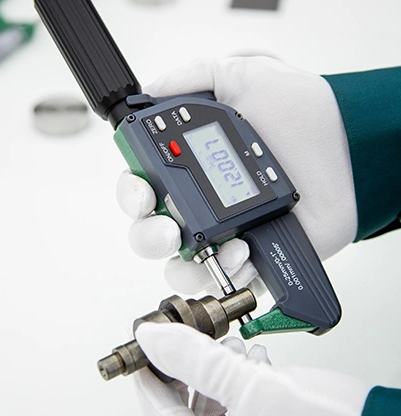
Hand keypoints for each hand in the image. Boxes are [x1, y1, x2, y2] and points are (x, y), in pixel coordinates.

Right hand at [117, 56, 356, 294]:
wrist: (347, 149)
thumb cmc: (301, 116)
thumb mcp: (245, 77)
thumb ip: (196, 76)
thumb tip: (153, 87)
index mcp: (188, 168)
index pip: (141, 188)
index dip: (131, 194)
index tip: (142, 191)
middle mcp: (199, 204)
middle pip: (150, 233)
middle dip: (148, 236)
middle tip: (167, 227)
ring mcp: (224, 233)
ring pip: (179, 267)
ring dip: (180, 265)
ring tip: (202, 245)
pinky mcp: (253, 255)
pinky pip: (224, 278)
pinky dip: (224, 271)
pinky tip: (241, 248)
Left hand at [134, 322, 370, 415]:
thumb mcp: (251, 387)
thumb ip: (198, 360)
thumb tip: (156, 338)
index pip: (159, 415)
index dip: (147, 377)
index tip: (143, 349)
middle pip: (182, 407)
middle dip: (185, 369)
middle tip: (183, 339)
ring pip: (207, 402)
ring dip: (213, 370)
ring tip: (224, 348)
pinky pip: (233, 402)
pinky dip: (236, 376)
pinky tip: (250, 360)